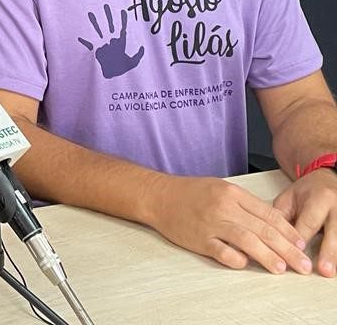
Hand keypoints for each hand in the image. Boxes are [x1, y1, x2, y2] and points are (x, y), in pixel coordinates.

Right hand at [77, 5, 144, 78]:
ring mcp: (102, 44)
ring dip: (94, 22)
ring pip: (98, 30)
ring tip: (90, 13)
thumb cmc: (122, 69)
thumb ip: (139, 55)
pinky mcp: (95, 50)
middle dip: (108, 15)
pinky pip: (88, 44)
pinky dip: (83, 40)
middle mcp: (111, 40)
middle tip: (105, 5)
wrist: (111, 75)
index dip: (123, 19)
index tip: (123, 10)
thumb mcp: (133, 62)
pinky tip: (79, 36)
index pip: (122, 27)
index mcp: (120, 42)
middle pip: (109, 25)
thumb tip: (142, 47)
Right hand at [147, 174, 312, 273]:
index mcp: (232, 193)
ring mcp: (211, 223)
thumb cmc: (190, 193)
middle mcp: (224, 207)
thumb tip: (272, 226)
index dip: (288, 231)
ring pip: (247, 240)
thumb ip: (245, 205)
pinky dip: (236, 260)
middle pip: (263, 229)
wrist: (158, 195)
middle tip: (300, 263)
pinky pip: (222, 252)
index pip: (269, 214)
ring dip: (268, 256)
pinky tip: (245, 265)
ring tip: (281, 268)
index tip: (300, 244)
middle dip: (287, 248)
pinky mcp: (198, 238)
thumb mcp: (220, 189)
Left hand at [273, 168, 336, 276]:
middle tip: (324, 269)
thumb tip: (270, 238)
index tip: (293, 256)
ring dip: (336, 256)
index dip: (300, 241)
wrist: (326, 181)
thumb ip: (281, 217)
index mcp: (320, 198)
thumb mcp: (288, 198)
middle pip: (333, 232)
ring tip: (331, 271)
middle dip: (328, 252)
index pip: (308, 223)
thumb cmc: (307, 192)